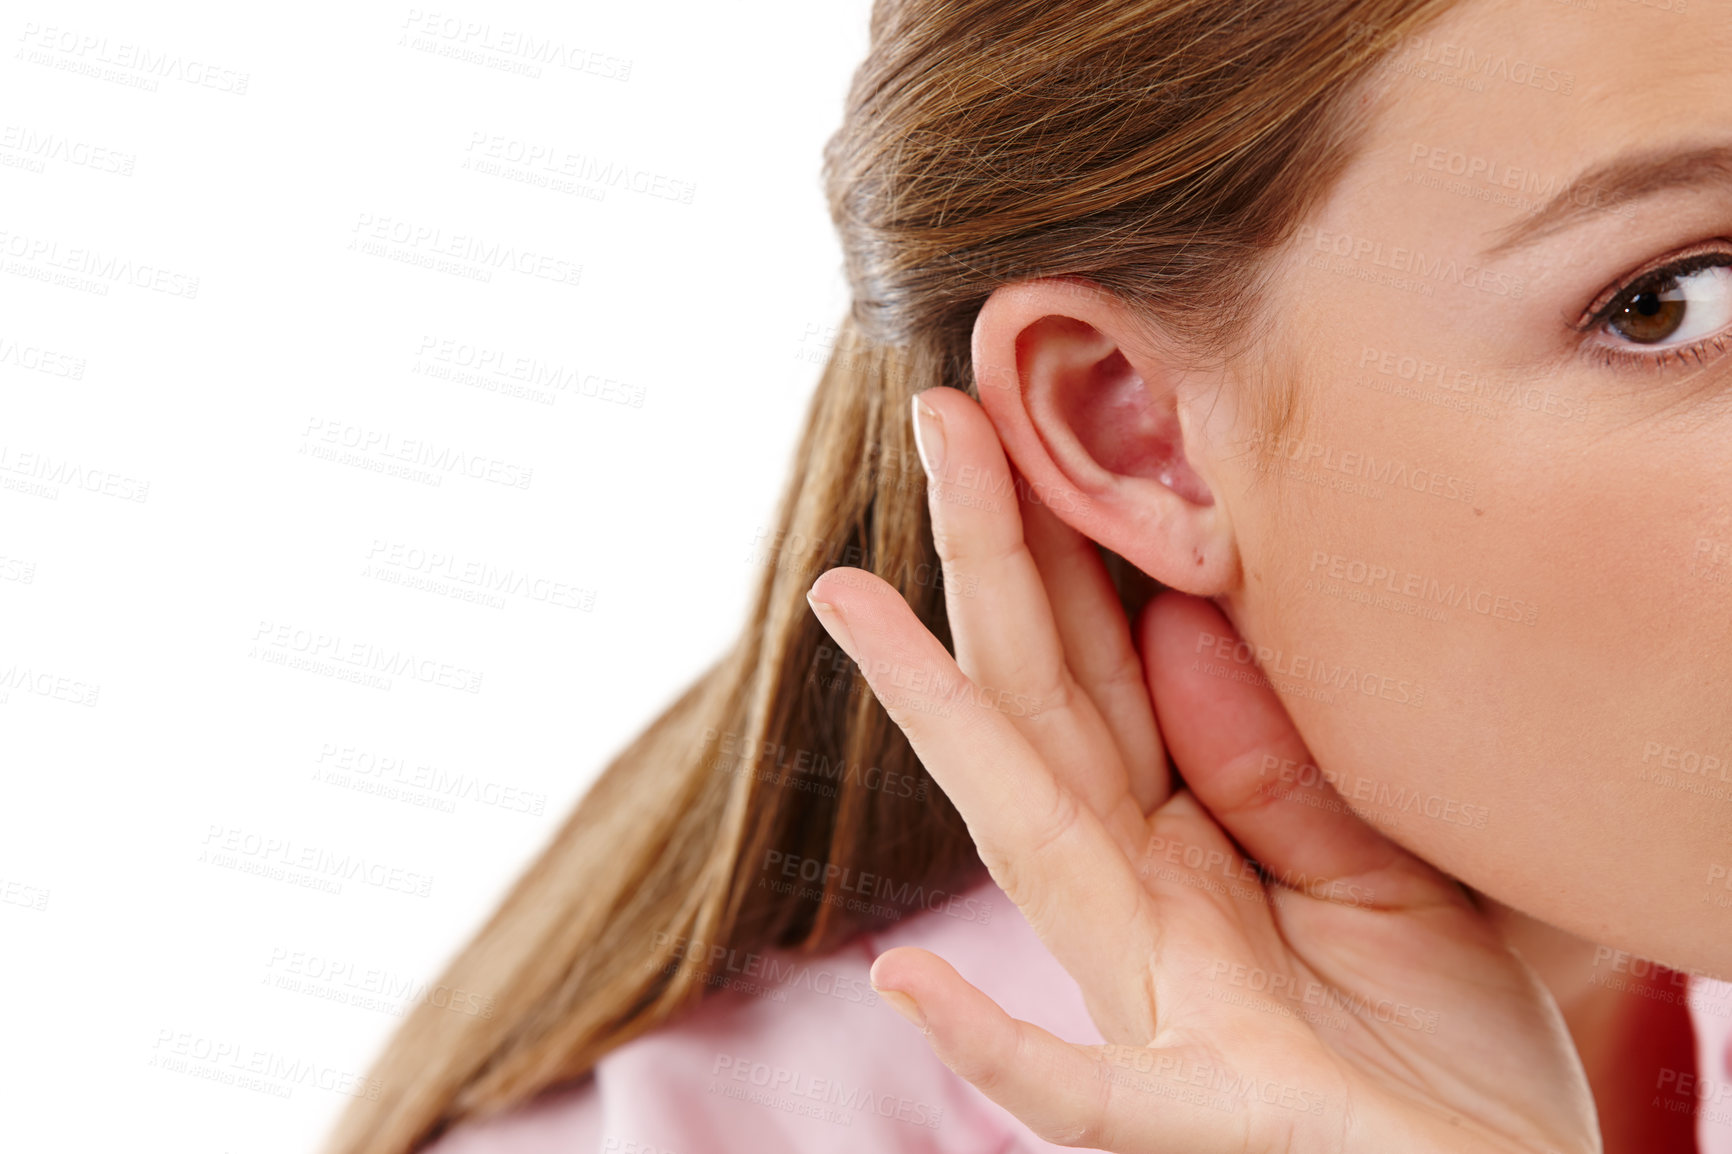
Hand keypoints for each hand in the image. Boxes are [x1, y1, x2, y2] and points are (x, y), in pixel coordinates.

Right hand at [803, 386, 1598, 1153]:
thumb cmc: (1442, 1053)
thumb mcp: (1379, 873)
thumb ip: (1277, 772)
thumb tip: (1181, 632)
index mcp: (1183, 843)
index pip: (1099, 670)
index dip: (1054, 544)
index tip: (1014, 424)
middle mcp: (1140, 904)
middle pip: (1044, 706)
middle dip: (988, 559)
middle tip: (937, 414)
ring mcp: (1156, 1006)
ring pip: (1028, 838)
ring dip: (937, 721)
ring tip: (852, 603)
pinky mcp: (1201, 1118)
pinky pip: (1081, 1091)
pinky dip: (992, 1042)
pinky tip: (900, 984)